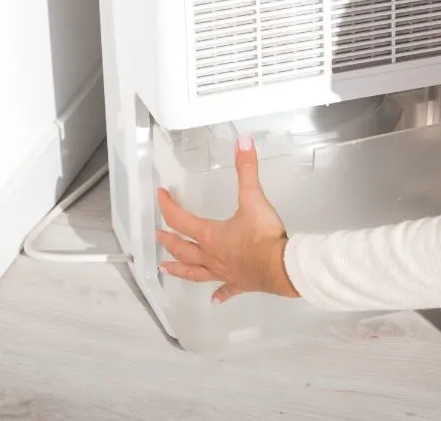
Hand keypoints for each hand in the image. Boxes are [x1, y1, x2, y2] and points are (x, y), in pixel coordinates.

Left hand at [156, 136, 300, 303]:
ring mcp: (224, 272)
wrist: (282, 267)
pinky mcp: (239, 284)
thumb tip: (243, 141)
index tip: (160, 195)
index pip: (181, 220)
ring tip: (166, 268)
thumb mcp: (254, 198)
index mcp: (211, 235)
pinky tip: (214, 300)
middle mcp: (212, 256)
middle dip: (169, 240)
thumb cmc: (264, 235)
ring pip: (195, 272)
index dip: (168, 206)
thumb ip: (247, 169)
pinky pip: (225, 290)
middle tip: (158, 235)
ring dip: (179, 269)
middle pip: (183, 249)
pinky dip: (219, 294)